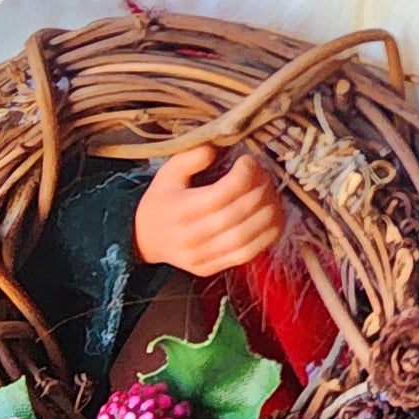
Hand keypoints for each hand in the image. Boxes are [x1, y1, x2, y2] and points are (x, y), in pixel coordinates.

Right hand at [134, 145, 283, 276]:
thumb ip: (189, 158)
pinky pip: (249, 254)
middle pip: (238, 214)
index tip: (249, 160)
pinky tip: (272, 215)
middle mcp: (191, 237)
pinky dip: (268, 234)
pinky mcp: (213, 268)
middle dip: (260, 190)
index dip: (244, 175)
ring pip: (248, 236)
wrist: (146, 239)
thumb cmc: (161, 200)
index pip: (222, 193)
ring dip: (269, 212)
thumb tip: (215, 150)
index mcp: (179, 210)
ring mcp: (203, 257)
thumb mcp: (167, 173)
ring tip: (271, 193)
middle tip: (265, 175)